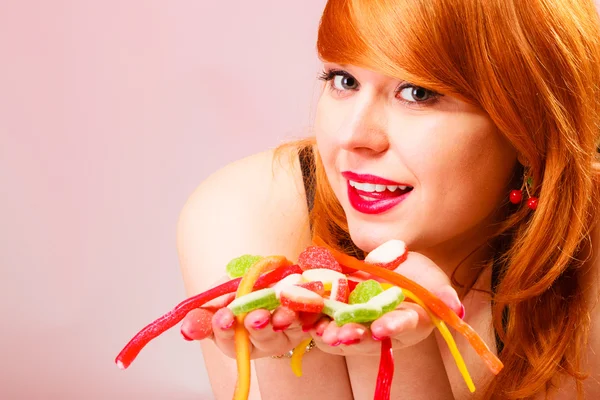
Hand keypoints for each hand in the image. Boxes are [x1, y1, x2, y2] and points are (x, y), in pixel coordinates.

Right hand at [181, 291, 313, 358]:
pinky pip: (305, 321)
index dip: (224, 329)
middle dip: (256, 327)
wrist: (271, 277)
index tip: (224, 317)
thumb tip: (186, 328)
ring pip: (285, 331)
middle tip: (255, 316)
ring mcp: (282, 335)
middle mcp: (258, 341)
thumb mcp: (220, 295)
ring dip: (282, 321)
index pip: (227, 338)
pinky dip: (303, 312)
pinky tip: (299, 303)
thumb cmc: (241, 289)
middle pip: (258, 340)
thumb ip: (204, 311)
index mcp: (233, 336)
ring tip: (281, 313)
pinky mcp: (302, 326)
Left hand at [308, 251, 463, 355]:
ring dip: (329, 332)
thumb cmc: (418, 275)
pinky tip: (304, 314)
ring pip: (343, 334)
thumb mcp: (432, 277)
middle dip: (353, 336)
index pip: (404, 326)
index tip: (381, 328)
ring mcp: (360, 323)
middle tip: (338, 334)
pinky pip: (326, 320)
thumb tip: (454, 306)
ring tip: (318, 328)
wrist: (394, 264)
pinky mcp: (341, 313)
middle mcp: (384, 329)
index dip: (393, 328)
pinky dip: (315, 318)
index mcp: (410, 322)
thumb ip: (442, 291)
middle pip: (368, 337)